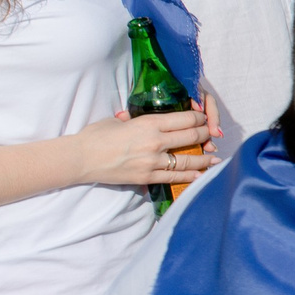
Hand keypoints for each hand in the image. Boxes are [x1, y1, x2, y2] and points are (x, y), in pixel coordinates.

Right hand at [80, 108, 212, 188]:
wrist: (80, 159)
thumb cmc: (95, 136)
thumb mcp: (117, 120)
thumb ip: (135, 119)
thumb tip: (138, 118)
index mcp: (148, 124)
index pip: (185, 119)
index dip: (199, 118)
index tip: (204, 118)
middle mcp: (155, 142)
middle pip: (191, 137)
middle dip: (205, 135)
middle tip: (211, 135)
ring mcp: (153, 161)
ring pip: (188, 159)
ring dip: (204, 158)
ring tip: (215, 158)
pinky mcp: (148, 177)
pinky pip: (175, 177)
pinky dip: (190, 176)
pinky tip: (201, 175)